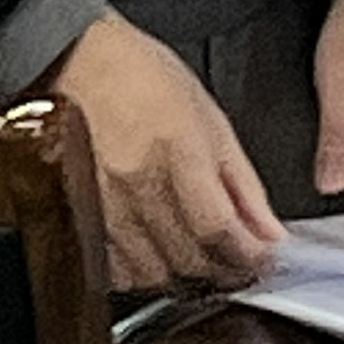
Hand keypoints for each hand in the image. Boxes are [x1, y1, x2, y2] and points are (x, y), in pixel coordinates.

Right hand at [47, 10, 283, 290]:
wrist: (78, 66)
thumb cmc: (143, 80)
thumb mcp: (211, 119)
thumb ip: (243, 183)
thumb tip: (268, 230)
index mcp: (176, 151)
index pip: (217, 228)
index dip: (248, 254)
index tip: (264, 258)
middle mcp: (135, 185)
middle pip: (187, 260)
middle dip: (224, 271)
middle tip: (241, 263)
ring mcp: (100, 206)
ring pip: (151, 274)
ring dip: (186, 277)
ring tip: (205, 261)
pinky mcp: (75, 220)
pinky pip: (113, 271)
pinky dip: (143, 274)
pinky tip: (159, 257)